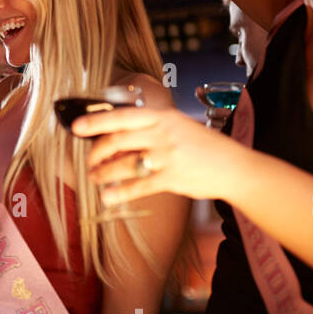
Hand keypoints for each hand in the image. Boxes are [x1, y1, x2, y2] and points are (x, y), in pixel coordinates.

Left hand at [72, 105, 248, 202]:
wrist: (235, 167)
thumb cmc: (204, 147)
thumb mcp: (179, 126)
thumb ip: (152, 128)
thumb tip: (118, 136)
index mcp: (163, 117)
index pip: (122, 116)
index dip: (96, 121)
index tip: (76, 127)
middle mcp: (163, 133)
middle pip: (118, 140)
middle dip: (96, 152)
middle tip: (89, 161)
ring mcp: (167, 156)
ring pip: (124, 163)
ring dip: (104, 173)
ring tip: (95, 178)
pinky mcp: (172, 178)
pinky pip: (139, 186)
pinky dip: (120, 192)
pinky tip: (107, 197)